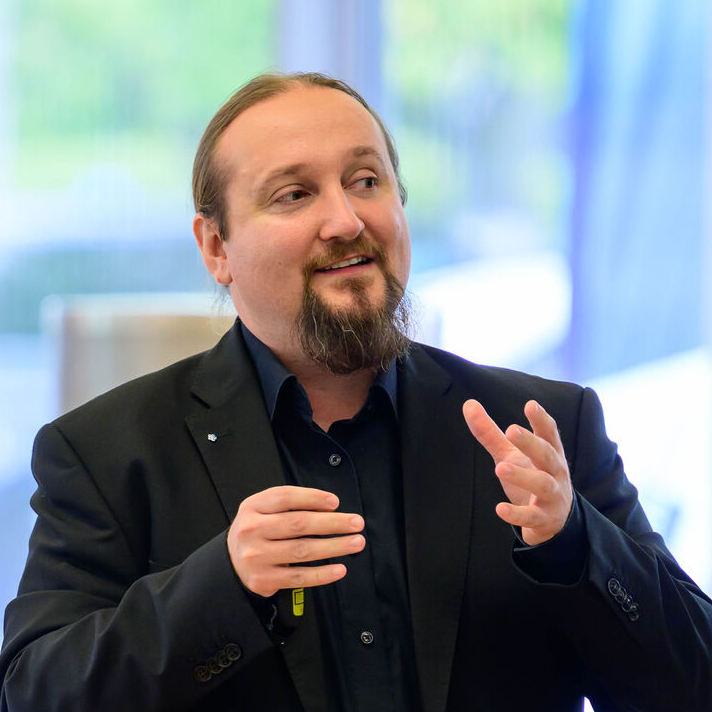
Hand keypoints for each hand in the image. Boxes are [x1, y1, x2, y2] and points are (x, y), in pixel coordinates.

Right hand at [227, 485, 365, 596]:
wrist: (231, 562)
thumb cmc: (257, 530)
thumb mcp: (263, 508)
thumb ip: (290, 504)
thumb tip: (329, 506)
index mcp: (253, 506)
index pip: (285, 497)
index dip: (313, 498)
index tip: (336, 502)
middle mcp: (252, 530)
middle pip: (298, 524)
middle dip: (333, 523)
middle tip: (356, 523)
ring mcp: (257, 556)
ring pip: (302, 550)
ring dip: (334, 546)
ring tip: (356, 542)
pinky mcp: (264, 579)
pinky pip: (299, 577)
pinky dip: (322, 574)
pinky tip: (339, 569)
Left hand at [462, 399, 572, 544]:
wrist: (553, 519)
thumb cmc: (531, 476)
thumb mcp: (510, 453)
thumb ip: (490, 432)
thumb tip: (468, 404)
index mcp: (549, 452)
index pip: (548, 433)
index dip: (541, 419)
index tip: (530, 405)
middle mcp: (555, 471)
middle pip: (546, 454)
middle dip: (530, 442)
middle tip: (511, 430)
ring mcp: (553, 496)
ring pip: (542, 484)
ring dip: (522, 476)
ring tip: (500, 468)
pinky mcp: (544, 518)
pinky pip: (532, 516)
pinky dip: (517, 514)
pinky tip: (500, 509)